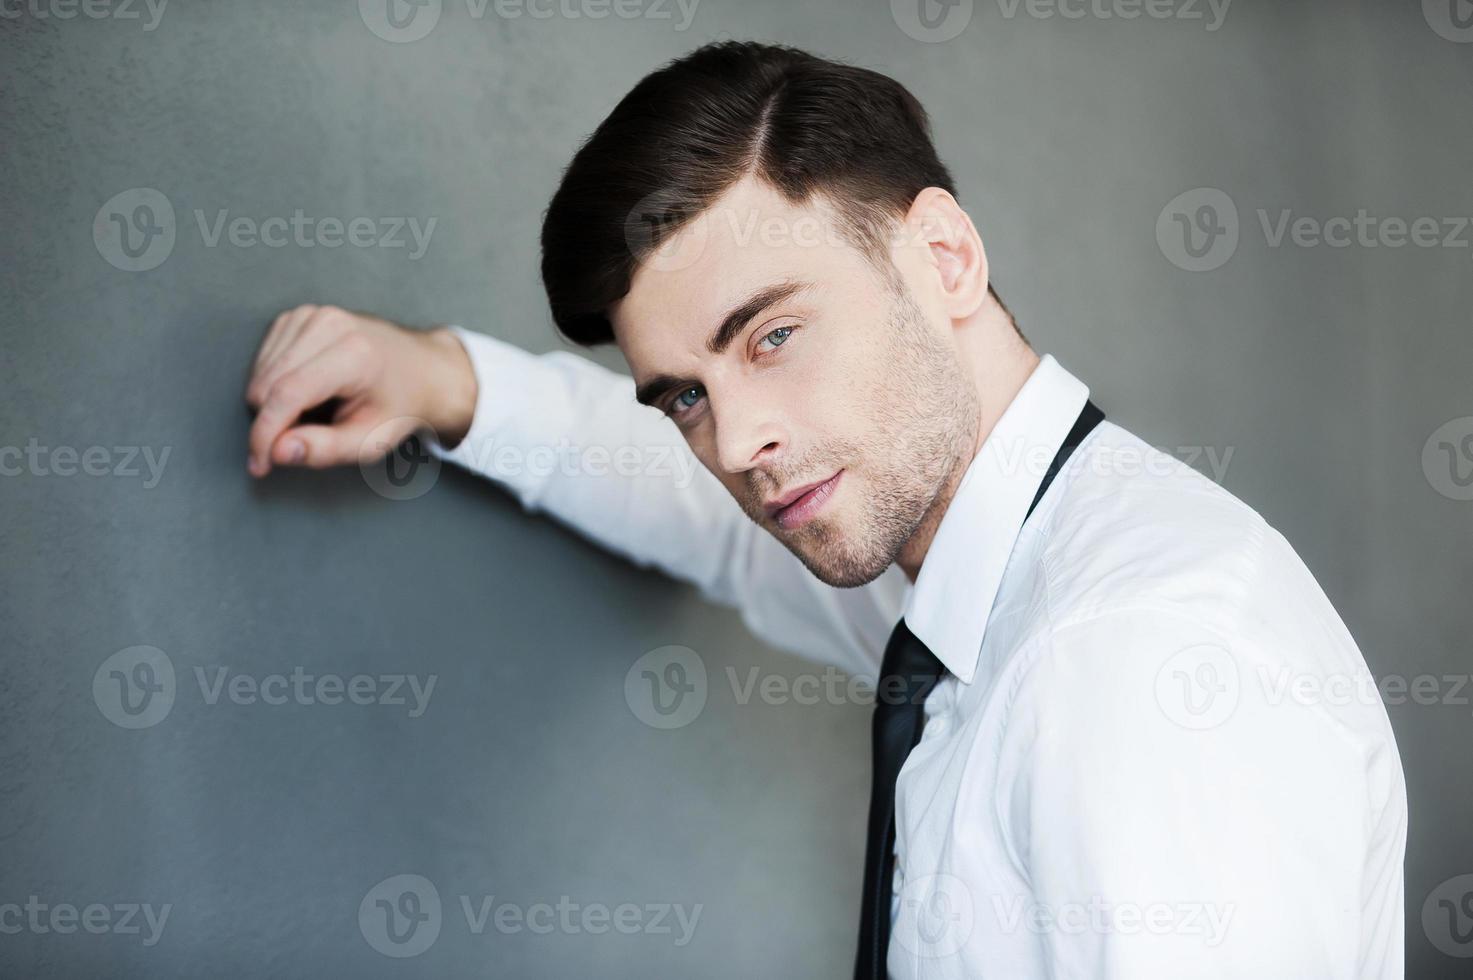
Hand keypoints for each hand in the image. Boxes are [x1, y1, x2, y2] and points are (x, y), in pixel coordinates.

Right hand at [244, 304, 476, 476]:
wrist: (420, 369)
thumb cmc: (397, 407)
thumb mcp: (371, 440)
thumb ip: (326, 450)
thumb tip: (278, 451)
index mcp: (353, 353)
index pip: (287, 394)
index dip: (265, 434)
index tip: (260, 465)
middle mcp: (329, 325)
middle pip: (266, 385)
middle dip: (272, 422)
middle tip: (306, 436)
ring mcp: (312, 315)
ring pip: (260, 374)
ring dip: (273, 404)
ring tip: (315, 411)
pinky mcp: (299, 316)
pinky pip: (263, 360)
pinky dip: (275, 384)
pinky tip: (308, 390)